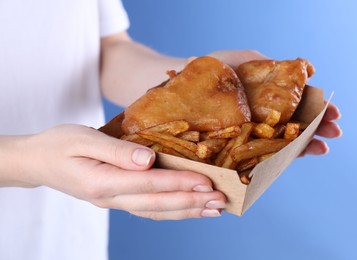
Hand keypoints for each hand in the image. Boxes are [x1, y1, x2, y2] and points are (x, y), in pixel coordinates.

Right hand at [16, 125, 226, 219]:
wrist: (40, 160)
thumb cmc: (60, 144)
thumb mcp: (84, 139)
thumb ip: (117, 151)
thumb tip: (149, 159)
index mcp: (102, 181)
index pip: (148, 184)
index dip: (178, 184)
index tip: (205, 182)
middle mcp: (110, 198)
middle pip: (157, 204)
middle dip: (190, 203)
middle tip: (220, 201)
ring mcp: (114, 202)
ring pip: (156, 212)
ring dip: (186, 211)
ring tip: (213, 209)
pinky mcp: (118, 199)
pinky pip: (149, 209)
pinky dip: (171, 210)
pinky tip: (188, 208)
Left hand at [208, 50, 341, 156]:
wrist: (186, 80)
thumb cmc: (216, 66)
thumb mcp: (247, 58)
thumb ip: (274, 65)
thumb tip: (310, 70)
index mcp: (271, 97)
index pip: (301, 105)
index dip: (319, 109)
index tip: (333, 111)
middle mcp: (265, 115)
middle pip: (297, 124)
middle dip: (319, 127)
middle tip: (335, 130)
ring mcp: (254, 131)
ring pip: (285, 141)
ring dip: (307, 144)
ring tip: (323, 146)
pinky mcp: (240, 146)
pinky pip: (263, 154)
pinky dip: (280, 155)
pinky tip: (297, 154)